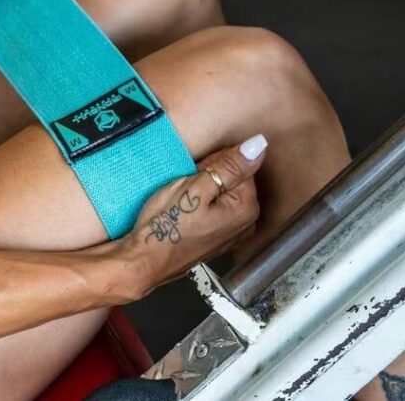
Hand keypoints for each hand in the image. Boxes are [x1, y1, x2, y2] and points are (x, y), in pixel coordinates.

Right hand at [120, 136, 267, 296]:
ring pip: (224, 194)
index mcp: (246, 207)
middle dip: (211, 175)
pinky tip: (185, 211)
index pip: (240, 163)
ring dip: (205, 190)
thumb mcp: (194, 187)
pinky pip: (217, 210)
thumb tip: (259, 144)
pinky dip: (203, 205)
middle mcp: (247, 222)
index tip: (193, 172)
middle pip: (234, 180)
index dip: (213, 162)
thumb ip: (229, 166)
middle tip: (185, 186)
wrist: (146, 260)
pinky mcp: (219, 240)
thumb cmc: (166, 223)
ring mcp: (234, 234)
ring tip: (182, 199)